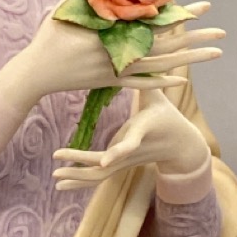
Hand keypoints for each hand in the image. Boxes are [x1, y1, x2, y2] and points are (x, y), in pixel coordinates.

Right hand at [3, 0, 224, 108]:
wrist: (35, 74)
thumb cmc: (48, 38)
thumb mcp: (64, 7)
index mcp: (112, 31)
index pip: (155, 20)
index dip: (181, 13)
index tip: (204, 7)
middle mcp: (120, 52)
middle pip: (167, 44)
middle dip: (196, 37)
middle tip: (223, 32)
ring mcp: (117, 69)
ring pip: (162, 66)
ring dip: (190, 59)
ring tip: (215, 54)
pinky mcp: (111, 82)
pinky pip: (142, 84)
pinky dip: (163, 82)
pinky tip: (182, 79)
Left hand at [53, 88, 210, 190]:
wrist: (180, 145)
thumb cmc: (166, 114)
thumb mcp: (156, 94)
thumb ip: (144, 76)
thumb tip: (135, 53)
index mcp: (141, 131)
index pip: (131, 144)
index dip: (119, 151)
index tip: (106, 160)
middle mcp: (131, 151)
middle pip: (106, 166)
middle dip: (82, 166)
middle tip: (57, 160)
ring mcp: (125, 162)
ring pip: (100, 176)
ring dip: (77, 178)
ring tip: (55, 179)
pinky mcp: (120, 166)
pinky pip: (98, 177)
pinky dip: (79, 181)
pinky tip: (60, 182)